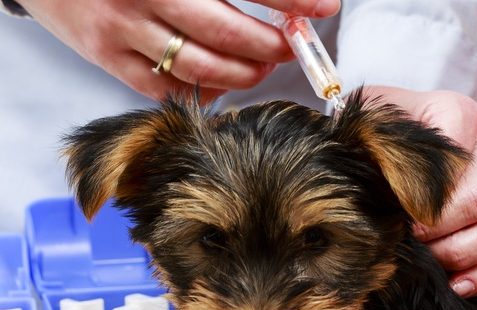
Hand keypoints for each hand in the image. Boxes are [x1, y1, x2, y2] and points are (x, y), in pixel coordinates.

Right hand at [18, 0, 341, 100]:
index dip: (291, 0)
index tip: (324, 7)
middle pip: (228, 34)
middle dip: (272, 45)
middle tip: (292, 44)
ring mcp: (123, 29)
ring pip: (203, 67)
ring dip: (245, 72)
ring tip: (262, 63)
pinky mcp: (108, 56)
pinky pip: (166, 88)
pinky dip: (202, 88)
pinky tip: (220, 78)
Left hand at [366, 86, 476, 297]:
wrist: (394, 124)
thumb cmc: (382, 123)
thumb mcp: (370, 114)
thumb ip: (374, 138)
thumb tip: (372, 189)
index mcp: (458, 116)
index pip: (455, 162)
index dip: (426, 196)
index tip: (400, 212)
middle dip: (440, 229)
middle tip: (409, 239)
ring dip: (460, 253)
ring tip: (428, 259)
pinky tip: (453, 284)